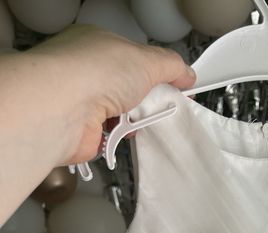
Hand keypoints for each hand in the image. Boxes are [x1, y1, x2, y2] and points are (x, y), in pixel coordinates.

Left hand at [29, 23, 196, 164]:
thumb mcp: (147, 59)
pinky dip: (123, 137)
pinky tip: (125, 132)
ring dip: (136, 119)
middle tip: (162, 103)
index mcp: (99, 45)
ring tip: (141, 118)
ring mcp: (84, 103)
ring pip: (122, 114)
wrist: (64, 108)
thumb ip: (171, 65)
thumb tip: (187, 73)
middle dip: (147, 98)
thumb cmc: (94, 73)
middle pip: (130, 88)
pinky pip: (113, 137)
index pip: (133, 57)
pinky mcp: (84, 132)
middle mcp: (87, 72)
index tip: (175, 84)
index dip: (155, 71)